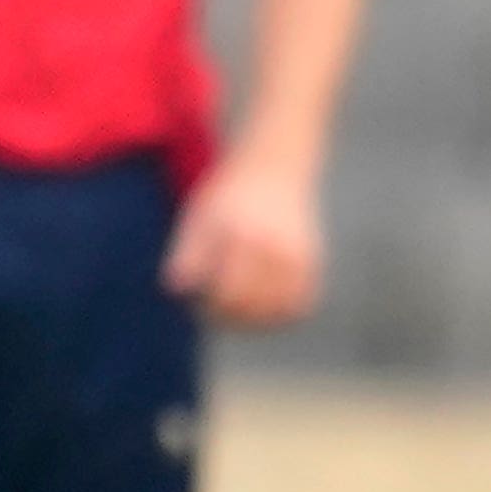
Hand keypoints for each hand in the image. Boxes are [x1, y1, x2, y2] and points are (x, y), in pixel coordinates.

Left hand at [167, 145, 323, 327]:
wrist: (275, 169)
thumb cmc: (228, 196)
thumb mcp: (200, 218)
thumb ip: (188, 254)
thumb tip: (177, 291)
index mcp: (244, 238)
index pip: (229, 294)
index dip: (210, 308)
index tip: (197, 305)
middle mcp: (277, 249)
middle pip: (254, 308)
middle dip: (230, 318)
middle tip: (213, 311)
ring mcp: (300, 257)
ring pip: (281, 312)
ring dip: (257, 322)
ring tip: (237, 311)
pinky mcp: (313, 263)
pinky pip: (301, 305)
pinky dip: (282, 314)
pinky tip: (262, 308)